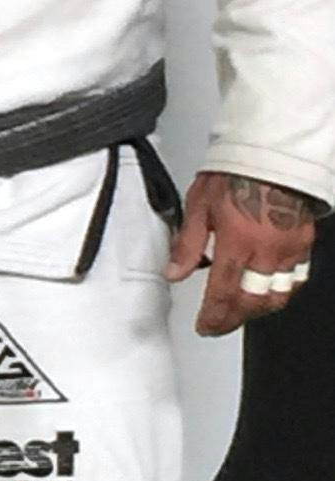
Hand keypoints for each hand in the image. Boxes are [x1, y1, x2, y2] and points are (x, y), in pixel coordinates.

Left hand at [166, 172, 315, 334]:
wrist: (273, 154)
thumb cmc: (235, 173)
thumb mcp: (199, 205)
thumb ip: (188, 244)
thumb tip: (175, 273)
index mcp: (237, 242)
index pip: (224, 294)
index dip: (214, 317)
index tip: (205, 326)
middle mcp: (267, 251)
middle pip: (253, 302)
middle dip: (234, 319)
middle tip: (219, 324)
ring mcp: (290, 249)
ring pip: (279, 295)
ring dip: (258, 309)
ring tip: (241, 310)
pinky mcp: (305, 243)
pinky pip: (297, 278)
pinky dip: (281, 290)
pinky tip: (268, 290)